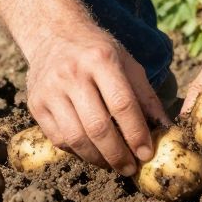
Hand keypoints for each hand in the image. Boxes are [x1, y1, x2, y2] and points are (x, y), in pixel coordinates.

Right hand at [23, 20, 169, 174]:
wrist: (54, 34)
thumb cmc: (98, 51)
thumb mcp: (127, 63)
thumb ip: (146, 95)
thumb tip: (165, 128)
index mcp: (101, 59)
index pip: (122, 104)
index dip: (136, 134)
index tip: (146, 154)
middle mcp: (72, 73)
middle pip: (97, 126)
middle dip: (117, 154)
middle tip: (130, 168)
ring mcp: (50, 89)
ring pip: (75, 137)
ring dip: (98, 159)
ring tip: (113, 165)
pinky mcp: (36, 103)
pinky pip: (58, 138)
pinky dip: (77, 152)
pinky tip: (91, 152)